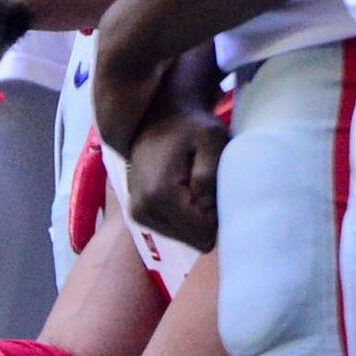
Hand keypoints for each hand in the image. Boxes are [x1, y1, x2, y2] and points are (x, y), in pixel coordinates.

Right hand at [126, 109, 224, 248]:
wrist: (159, 115)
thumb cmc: (191, 126)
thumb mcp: (212, 139)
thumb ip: (210, 173)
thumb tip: (206, 207)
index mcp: (158, 195)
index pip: (204, 234)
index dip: (218, 214)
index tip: (215, 186)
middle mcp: (142, 211)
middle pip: (194, 240)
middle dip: (207, 218)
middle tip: (207, 185)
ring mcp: (137, 215)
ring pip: (185, 237)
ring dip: (196, 216)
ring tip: (195, 184)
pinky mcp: (138, 215)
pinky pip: (174, 230)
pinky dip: (184, 215)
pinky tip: (184, 190)